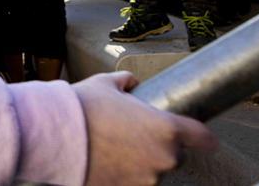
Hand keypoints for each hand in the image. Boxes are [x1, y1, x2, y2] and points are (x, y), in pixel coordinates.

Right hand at [75, 71, 214, 185]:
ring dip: (141, 161)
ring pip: (152, 170)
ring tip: (115, 149)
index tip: (196, 135)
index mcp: (166, 128)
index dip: (201, 136)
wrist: (54, 135)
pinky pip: (133, 181)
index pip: (204, 138)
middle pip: (174, 155)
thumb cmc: (83, 107)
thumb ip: (125, 82)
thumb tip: (131, 82)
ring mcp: (147, 179)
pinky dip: (124, 174)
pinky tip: (106, 161)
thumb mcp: (105, 84)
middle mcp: (164, 157)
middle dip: (158, 146)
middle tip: (133, 135)